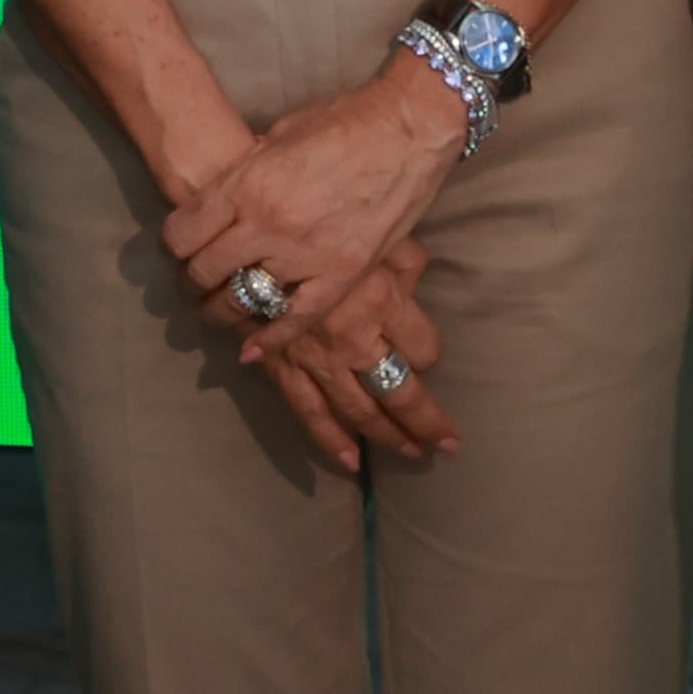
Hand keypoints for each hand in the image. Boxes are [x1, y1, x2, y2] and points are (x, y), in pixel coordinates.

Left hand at [164, 62, 468, 320]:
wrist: (407, 130)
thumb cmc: (342, 121)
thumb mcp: (277, 137)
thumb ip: (247, 172)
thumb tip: (224, 197)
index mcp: (246, 184)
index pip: (183, 232)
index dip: (174, 244)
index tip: (179, 248)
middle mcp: (268, 224)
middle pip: (205, 270)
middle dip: (192, 281)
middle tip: (195, 283)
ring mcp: (305, 255)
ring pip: (243, 301)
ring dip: (223, 311)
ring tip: (218, 311)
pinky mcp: (342, 276)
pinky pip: (295, 320)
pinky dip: (271, 340)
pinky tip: (252, 351)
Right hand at [246, 239, 456, 474]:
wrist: (244, 235)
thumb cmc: (317, 230)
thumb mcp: (369, 233)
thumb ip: (402, 258)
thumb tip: (419, 277)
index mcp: (381, 299)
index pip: (423, 348)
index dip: (429, 353)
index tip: (425, 352)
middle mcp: (354, 338)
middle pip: (401, 391)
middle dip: (427, 420)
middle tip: (448, 443)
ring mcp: (318, 359)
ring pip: (362, 411)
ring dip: (390, 436)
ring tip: (413, 453)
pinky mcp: (283, 368)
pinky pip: (310, 413)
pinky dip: (332, 441)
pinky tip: (352, 462)